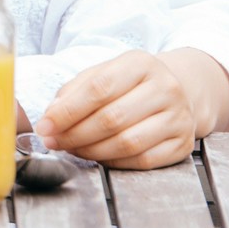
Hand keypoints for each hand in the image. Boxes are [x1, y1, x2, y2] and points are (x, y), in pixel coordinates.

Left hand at [37, 51, 196, 168]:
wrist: (179, 90)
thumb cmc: (131, 83)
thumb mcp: (103, 73)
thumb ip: (74, 91)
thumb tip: (51, 116)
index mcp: (141, 64)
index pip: (99, 89)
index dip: (68, 111)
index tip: (45, 125)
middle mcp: (165, 89)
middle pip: (112, 119)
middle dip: (74, 134)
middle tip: (53, 141)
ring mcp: (178, 118)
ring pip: (128, 143)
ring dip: (91, 151)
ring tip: (71, 149)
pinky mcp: (182, 144)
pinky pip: (144, 160)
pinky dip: (114, 162)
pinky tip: (97, 156)